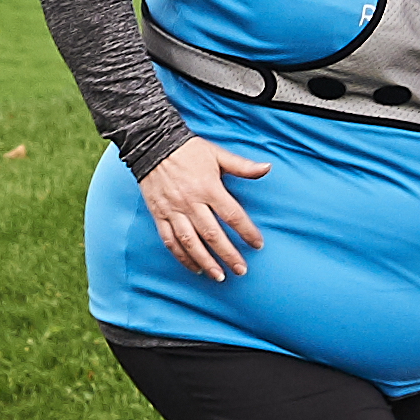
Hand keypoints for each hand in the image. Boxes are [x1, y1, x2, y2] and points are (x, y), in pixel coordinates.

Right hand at [138, 144, 273, 284]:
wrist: (152, 144)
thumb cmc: (188, 150)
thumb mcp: (217, 154)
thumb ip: (242, 166)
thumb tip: (267, 168)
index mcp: (208, 187)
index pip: (232, 215)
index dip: (247, 231)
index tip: (258, 244)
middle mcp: (191, 202)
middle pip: (212, 234)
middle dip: (228, 254)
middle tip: (241, 270)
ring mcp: (173, 210)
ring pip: (190, 242)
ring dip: (206, 261)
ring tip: (219, 276)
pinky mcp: (159, 215)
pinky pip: (170, 240)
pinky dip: (182, 257)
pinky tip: (194, 267)